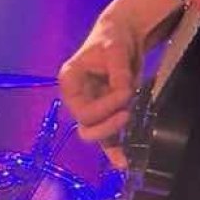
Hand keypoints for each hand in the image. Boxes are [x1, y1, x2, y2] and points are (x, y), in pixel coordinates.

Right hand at [59, 20, 143, 167]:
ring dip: (113, 132)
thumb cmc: (112, 39)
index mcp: (70, 83)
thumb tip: (125, 94)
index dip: (105, 107)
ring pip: (95, 134)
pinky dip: (115, 151)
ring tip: (129, 120)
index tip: (126, 92)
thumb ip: (119, 74)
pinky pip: (108, 138)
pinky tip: (122, 163)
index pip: (82, 109)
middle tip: (127, 114)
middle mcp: (77, 100)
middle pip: (85, 127)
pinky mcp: (106, 115)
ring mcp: (91, 109)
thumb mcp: (115, 50)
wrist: (122, 36)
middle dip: (107, 125)